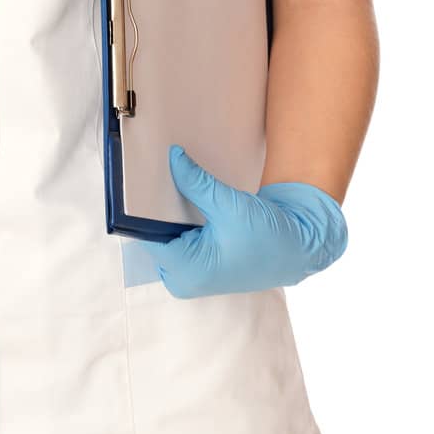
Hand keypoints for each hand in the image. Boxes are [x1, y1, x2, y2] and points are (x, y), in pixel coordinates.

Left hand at [137, 145, 347, 298]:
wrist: (298, 246)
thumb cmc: (269, 238)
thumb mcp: (230, 206)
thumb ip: (197, 183)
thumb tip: (172, 158)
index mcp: (186, 273)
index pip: (146, 235)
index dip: (140, 204)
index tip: (135, 175)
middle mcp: (183, 275)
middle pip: (152, 232)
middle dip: (152, 201)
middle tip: (150, 166)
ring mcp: (190, 266)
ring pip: (162, 228)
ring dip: (165, 204)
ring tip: (164, 172)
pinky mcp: (197, 254)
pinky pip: (175, 229)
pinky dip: (177, 209)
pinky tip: (179, 186)